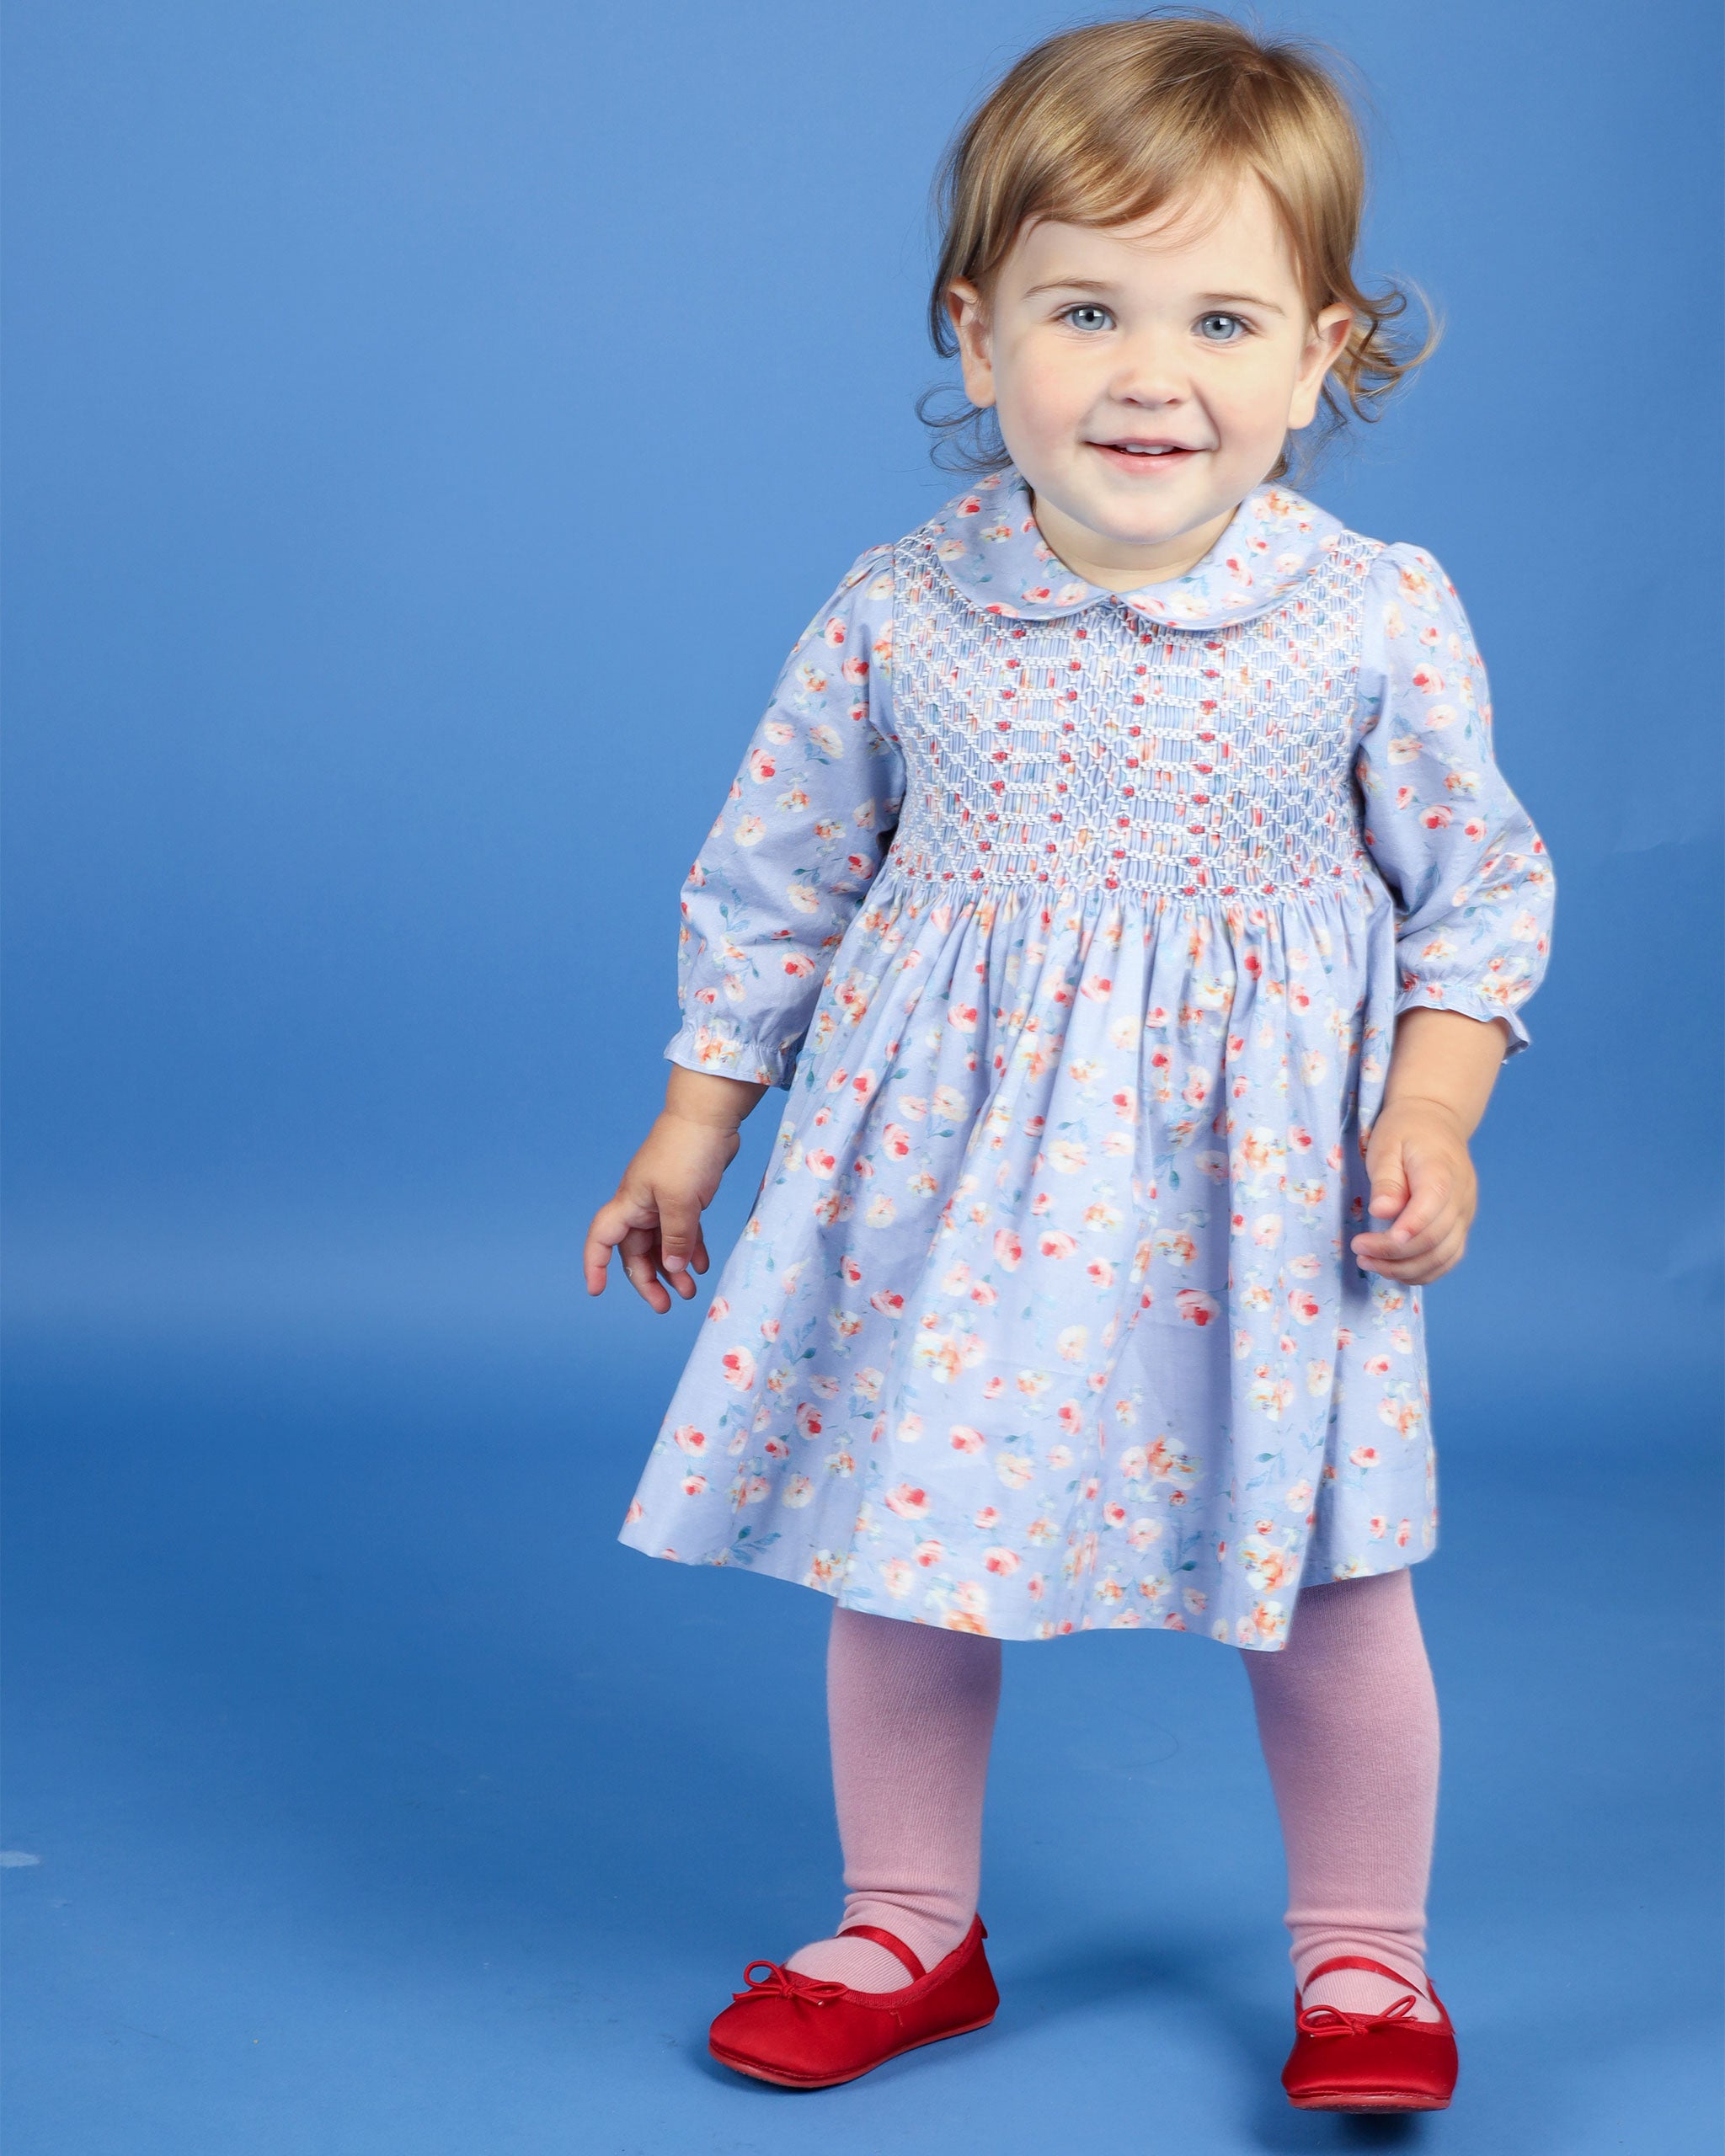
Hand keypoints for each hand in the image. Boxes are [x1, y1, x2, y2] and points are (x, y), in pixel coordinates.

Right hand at [584, 1069, 766, 1311]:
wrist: (710, 1117)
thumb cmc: (688, 1153)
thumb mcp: (681, 1201)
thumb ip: (677, 1237)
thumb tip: (673, 1268)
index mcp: (630, 1204)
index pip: (601, 1239)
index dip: (594, 1265)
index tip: (597, 1292)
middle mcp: (641, 1205)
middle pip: (635, 1251)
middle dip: (648, 1279)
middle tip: (666, 1306)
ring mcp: (663, 1200)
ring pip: (662, 1244)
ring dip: (673, 1268)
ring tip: (690, 1292)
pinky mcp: (686, 1196)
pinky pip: (683, 1231)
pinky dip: (690, 1248)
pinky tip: (701, 1266)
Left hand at [1350, 1099, 1477, 1284]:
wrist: (1437, 1121)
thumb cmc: (1405, 1131)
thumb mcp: (1386, 1145)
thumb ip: (1386, 1179)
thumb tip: (1382, 1212)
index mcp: (1442, 1173)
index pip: (1429, 1210)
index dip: (1403, 1232)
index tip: (1369, 1243)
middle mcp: (1461, 1198)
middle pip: (1434, 1240)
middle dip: (1393, 1255)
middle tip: (1358, 1251)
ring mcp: (1465, 1214)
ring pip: (1443, 1257)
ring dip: (1405, 1269)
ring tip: (1370, 1263)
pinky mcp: (1461, 1225)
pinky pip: (1449, 1258)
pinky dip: (1423, 1272)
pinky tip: (1394, 1270)